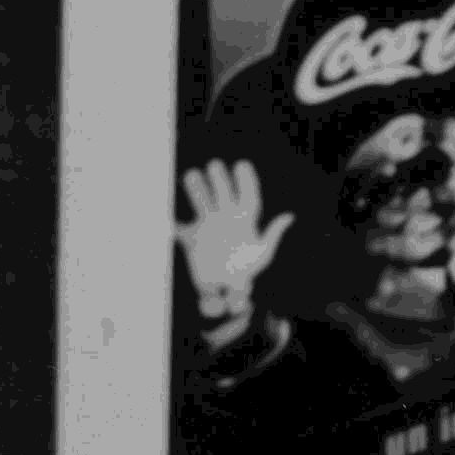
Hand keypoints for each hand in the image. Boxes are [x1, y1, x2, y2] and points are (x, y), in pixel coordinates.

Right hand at [175, 157, 293, 347]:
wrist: (225, 290)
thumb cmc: (248, 270)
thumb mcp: (263, 253)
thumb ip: (273, 234)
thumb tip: (289, 216)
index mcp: (245, 222)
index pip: (247, 196)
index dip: (246, 180)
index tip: (241, 164)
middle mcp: (226, 220)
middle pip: (223, 195)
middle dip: (219, 180)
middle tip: (214, 164)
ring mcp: (208, 227)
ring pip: (202, 203)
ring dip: (197, 190)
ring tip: (191, 174)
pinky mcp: (192, 240)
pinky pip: (179, 228)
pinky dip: (171, 221)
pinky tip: (165, 211)